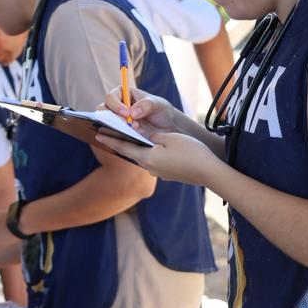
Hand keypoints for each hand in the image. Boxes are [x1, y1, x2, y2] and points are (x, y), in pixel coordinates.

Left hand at [94, 130, 220, 186]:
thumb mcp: (170, 138)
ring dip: (135, 147)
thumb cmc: (191, 152)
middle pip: (132, 152)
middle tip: (108, 133)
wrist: (209, 173)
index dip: (111, 139)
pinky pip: (154, 161)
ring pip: (143, 156)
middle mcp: (150, 167)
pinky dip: (148, 152)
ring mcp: (159, 172)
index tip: (97, 134)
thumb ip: (154, 136)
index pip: (124, 147)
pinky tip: (149, 147)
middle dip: (121, 142)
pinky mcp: (168, 174)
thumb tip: (147, 136)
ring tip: (127, 138)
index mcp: (147, 157)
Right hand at [102, 87, 179, 136]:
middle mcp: (116, 108)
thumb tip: (132, 112)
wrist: (168, 128)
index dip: (115, 105)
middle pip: (103, 112)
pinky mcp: (119, 135)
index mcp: (123, 94)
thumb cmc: (162, 111)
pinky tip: (134, 139)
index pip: (110, 97)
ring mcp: (117, 122)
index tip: (126, 113)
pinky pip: (114, 137)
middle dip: (113, 119)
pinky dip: (122, 139)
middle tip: (126, 125)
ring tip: (135, 131)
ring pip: (106, 126)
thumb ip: (147, 105)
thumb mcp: (158, 105)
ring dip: (118, 130)